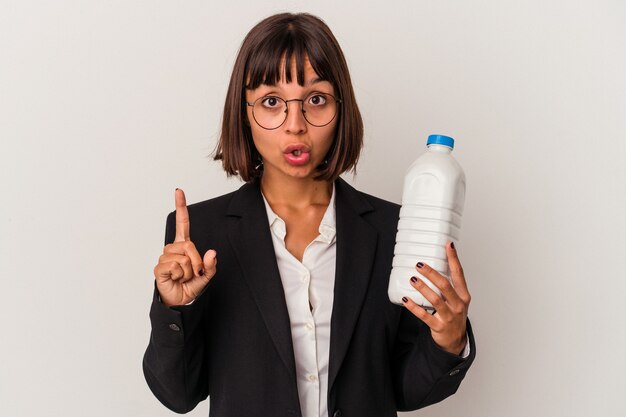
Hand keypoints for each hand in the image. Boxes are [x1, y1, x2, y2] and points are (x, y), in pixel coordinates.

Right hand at [153, 188, 216, 306]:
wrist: (181, 301)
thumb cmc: (191, 285)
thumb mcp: (207, 274)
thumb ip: (211, 264)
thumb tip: (212, 252)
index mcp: (184, 246)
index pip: (182, 223)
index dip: (181, 207)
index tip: (178, 191)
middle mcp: (173, 249)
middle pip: (189, 245)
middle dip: (197, 261)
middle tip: (194, 272)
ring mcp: (165, 258)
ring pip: (183, 258)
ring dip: (188, 271)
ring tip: (183, 277)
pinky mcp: (159, 268)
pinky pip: (174, 266)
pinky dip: (180, 275)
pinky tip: (176, 279)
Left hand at [402, 241, 470, 354]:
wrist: (456, 341)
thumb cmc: (455, 316)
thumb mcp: (457, 299)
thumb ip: (449, 285)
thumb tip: (434, 264)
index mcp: (463, 295)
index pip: (459, 274)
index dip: (454, 259)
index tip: (448, 245)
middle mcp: (458, 305)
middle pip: (445, 286)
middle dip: (432, 273)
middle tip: (419, 265)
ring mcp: (449, 317)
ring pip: (435, 300)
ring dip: (423, 288)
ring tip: (413, 279)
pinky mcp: (439, 326)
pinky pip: (424, 316)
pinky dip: (414, 307)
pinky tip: (405, 300)